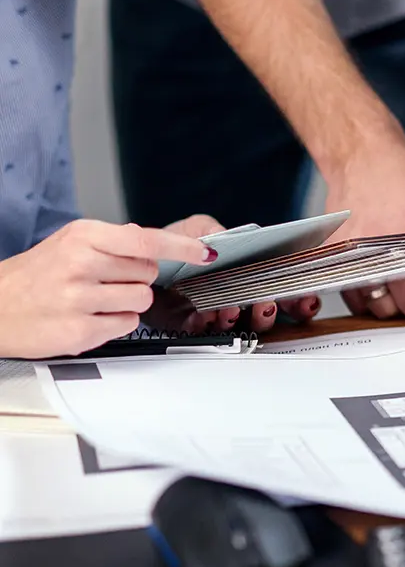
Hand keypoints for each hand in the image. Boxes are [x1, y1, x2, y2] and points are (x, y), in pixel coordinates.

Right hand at [0, 220, 218, 358]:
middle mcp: (80, 263)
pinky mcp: (80, 330)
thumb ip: (112, 239)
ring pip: (142, 299)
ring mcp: (79, 298)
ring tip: (95, 299)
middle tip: (105, 281)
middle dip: (136, 278)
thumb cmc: (36, 275)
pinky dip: (115, 322)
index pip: (146, 239)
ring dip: (127, 302)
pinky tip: (90, 316)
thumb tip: (148, 237)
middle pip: (149, 272)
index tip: (206, 252)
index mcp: (82, 236)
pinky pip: (127, 324)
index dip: (182, 247)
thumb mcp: (69, 242)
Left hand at [155, 215, 320, 333]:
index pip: (283, 286)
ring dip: (240, 320)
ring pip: (243, 325)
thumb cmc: (173, 243)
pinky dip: (207, 326)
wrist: (137, 264)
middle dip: (270, 311)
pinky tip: (204, 317)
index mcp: (248, 271)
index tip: (303, 298)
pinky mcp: (194, 325)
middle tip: (266, 305)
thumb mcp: (199, 227)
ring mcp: (219, 312)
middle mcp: (239, 295)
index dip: (297, 296)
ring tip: (230, 310)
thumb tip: (226, 242)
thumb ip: (217, 231)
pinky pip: (207, 333)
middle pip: (268, 311)